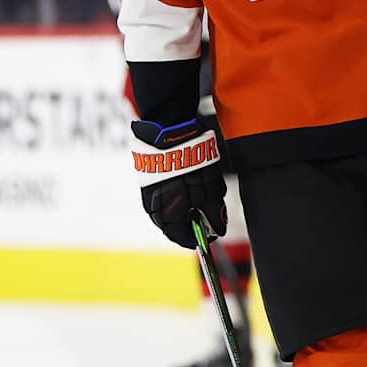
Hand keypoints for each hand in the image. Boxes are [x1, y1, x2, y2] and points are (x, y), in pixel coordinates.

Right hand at [131, 117, 226, 249]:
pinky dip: (176, 197)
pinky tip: (188, 185)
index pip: (179, 237)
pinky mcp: (148, 180)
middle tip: (208, 214)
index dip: (197, 238)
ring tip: (200, 194)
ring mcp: (148, 193)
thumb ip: (213, 211)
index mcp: (167, 212)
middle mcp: (153, 206)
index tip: (211, 233)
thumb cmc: (192, 157)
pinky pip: (162, 197)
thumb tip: (217, 229)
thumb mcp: (211, 187)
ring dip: (184, 209)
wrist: (170, 128)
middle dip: (191, 222)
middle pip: (172, 225)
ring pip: (168, 211)